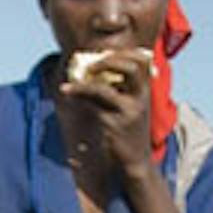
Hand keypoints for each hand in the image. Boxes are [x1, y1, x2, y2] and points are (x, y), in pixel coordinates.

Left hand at [59, 51, 152, 174]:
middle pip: (130, 67)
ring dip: (81, 86)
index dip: (124, 52)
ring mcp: (129, 111)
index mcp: (145, 90)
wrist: (136, 160)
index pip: (143, 59)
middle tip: (89, 67)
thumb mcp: (128, 105)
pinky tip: (70, 97)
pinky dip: (80, 100)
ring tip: (67, 88)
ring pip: (102, 89)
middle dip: (107, 61)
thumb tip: (87, 71)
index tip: (106, 56)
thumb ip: (116, 88)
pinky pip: (93, 107)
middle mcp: (141, 98)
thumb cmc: (129, 130)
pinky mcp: (116, 125)